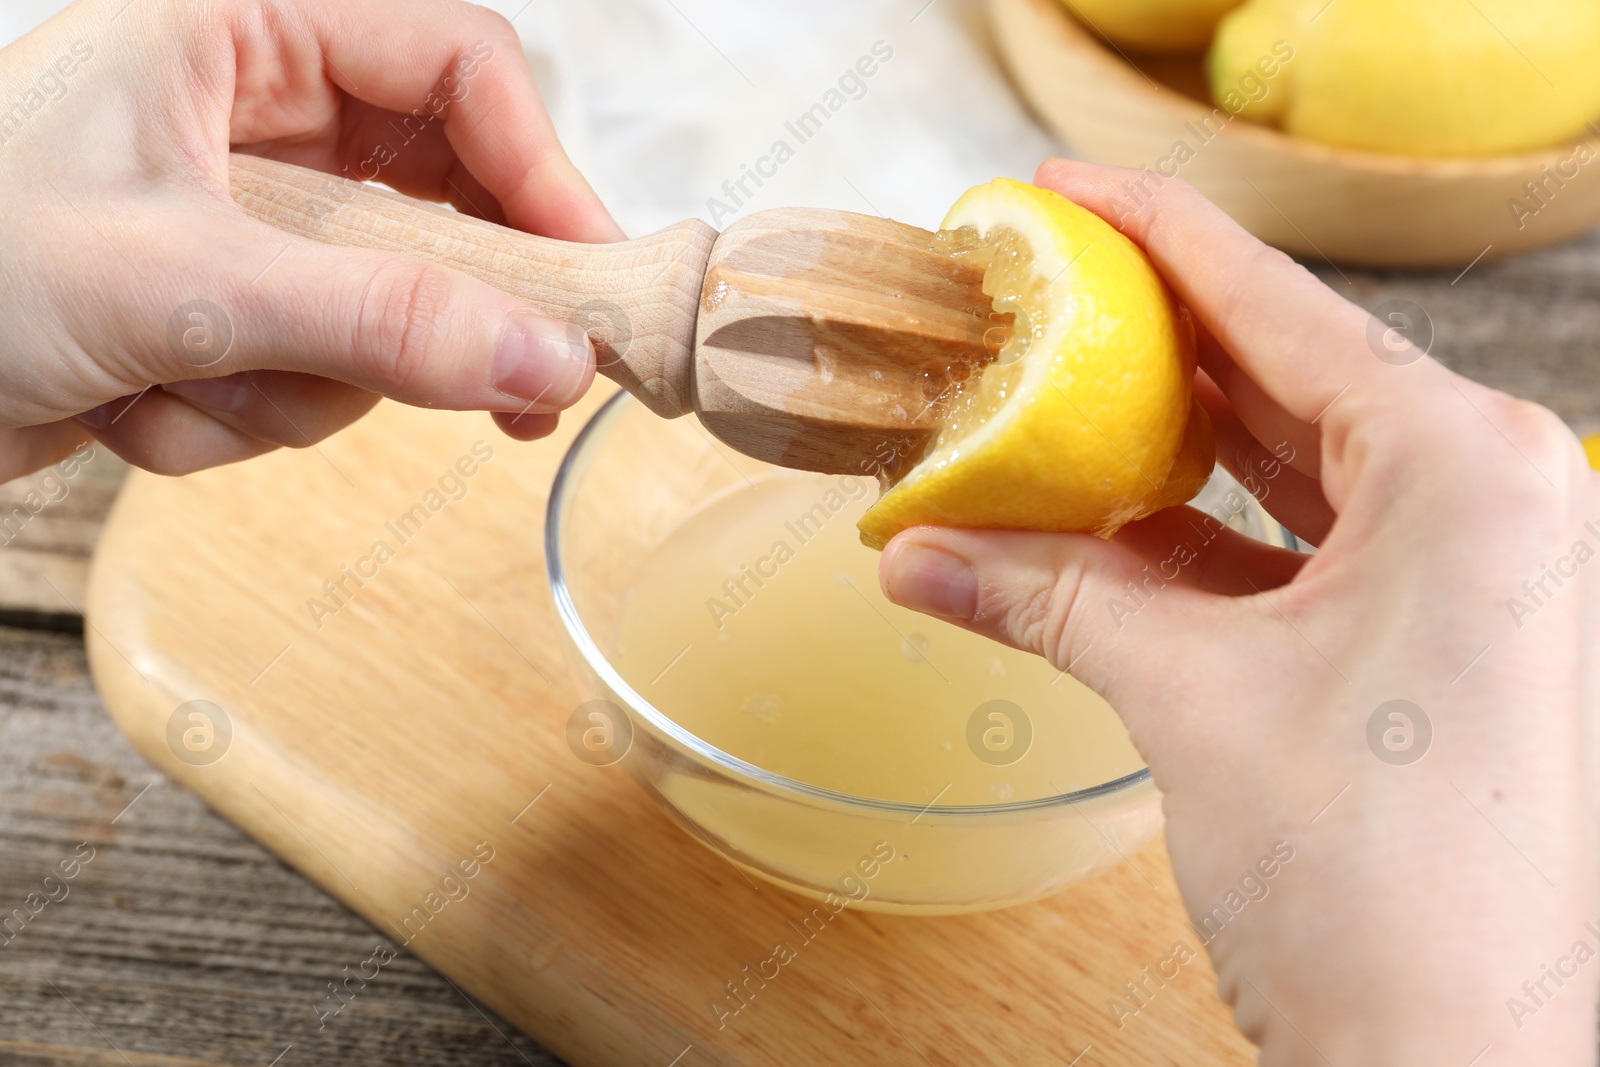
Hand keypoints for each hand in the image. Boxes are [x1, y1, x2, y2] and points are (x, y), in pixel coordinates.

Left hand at [0, 0, 623, 480]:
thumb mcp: (178, 284)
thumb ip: (377, 321)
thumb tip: (547, 362)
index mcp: (236, 24)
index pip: (458, 63)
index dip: (539, 172)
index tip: (584, 288)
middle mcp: (250, 111)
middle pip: (439, 200)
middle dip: (428, 314)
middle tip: (510, 400)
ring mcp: (241, 219)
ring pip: (381, 310)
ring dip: (297, 386)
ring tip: (175, 388)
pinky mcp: (224, 308)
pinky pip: (315, 372)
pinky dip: (244, 416)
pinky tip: (141, 409)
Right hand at [880, 160, 1598, 1064]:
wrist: (1460, 1062)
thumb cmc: (1379, 886)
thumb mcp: (1191, 700)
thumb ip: (1049, 597)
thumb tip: (916, 547)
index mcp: (1466, 465)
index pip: (1277, 306)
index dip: (1154, 236)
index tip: (1060, 193)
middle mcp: (1489, 498)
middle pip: (1280, 380)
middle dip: (1144, 350)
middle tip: (1029, 303)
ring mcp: (1466, 574)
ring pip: (1280, 472)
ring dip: (1154, 457)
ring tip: (1035, 416)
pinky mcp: (1428, 642)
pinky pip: (1289, 556)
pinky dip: (1188, 548)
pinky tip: (1085, 536)